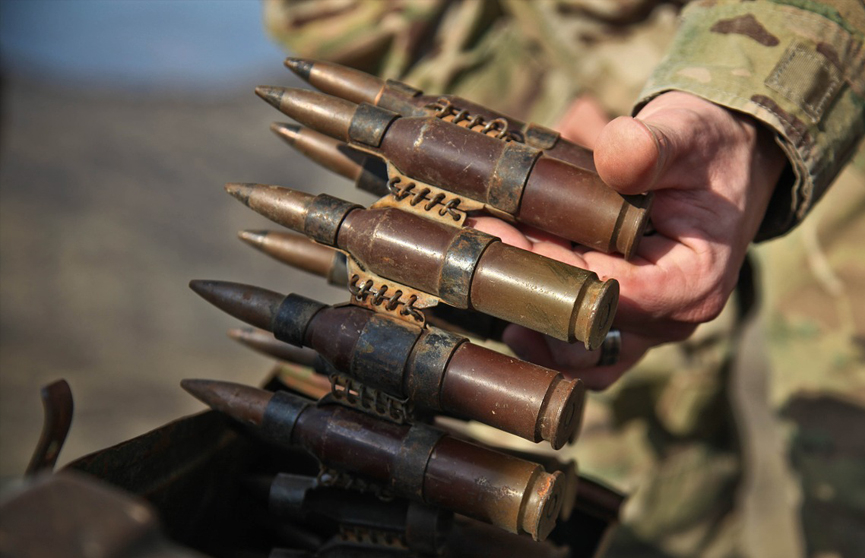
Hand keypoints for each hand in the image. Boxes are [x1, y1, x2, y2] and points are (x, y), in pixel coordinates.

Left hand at [470, 91, 786, 388]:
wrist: (720, 164)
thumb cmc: (703, 150)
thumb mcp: (685, 134)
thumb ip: (652, 147)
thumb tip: (615, 152)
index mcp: (696, 282)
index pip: (615, 294)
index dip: (555, 270)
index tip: (503, 235)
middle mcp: (672, 320)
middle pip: (586, 326)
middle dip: (529, 287)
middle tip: (482, 240)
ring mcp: (644, 330)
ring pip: (575, 353)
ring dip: (527, 313)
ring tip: (482, 270)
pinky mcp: (621, 326)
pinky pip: (575, 350)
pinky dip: (539, 327)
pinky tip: (500, 300)